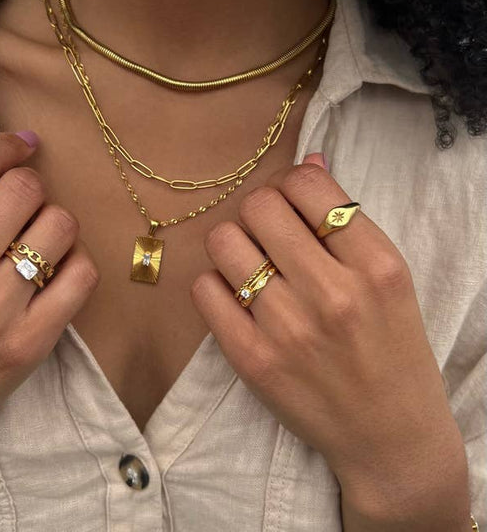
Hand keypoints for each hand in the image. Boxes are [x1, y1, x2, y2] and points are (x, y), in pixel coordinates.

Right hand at [0, 132, 98, 485]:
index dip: (4, 146)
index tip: (23, 143)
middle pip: (23, 191)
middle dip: (32, 185)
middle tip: (27, 201)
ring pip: (59, 226)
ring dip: (56, 222)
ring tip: (41, 238)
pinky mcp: (29, 344)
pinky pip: (81, 276)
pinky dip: (77, 261)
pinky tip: (60, 268)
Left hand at [190, 153, 469, 526]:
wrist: (387, 433)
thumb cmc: (392, 348)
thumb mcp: (388, 278)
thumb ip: (346, 219)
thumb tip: (307, 162)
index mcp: (377, 264)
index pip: (306, 185)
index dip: (290, 184)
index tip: (291, 203)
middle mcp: (333, 294)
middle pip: (258, 206)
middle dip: (259, 210)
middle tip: (269, 232)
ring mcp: (288, 329)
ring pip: (224, 241)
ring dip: (234, 243)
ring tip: (252, 263)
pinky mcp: (251, 359)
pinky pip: (204, 289)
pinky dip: (215, 284)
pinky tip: (238, 295)